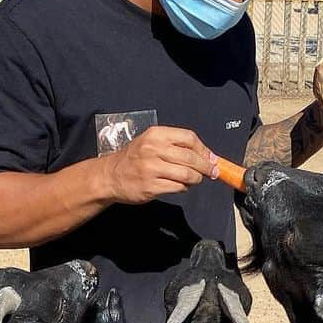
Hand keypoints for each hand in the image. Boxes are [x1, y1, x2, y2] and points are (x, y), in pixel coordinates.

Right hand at [101, 126, 217, 203]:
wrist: (110, 176)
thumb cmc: (134, 159)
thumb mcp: (151, 142)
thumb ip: (175, 145)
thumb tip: (205, 155)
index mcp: (155, 135)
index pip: (188, 138)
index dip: (204, 149)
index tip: (211, 158)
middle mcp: (153, 150)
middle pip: (190, 157)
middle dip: (206, 167)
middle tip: (212, 172)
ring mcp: (151, 169)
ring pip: (186, 174)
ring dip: (196, 179)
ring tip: (195, 180)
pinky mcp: (151, 186)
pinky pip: (177, 188)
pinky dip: (184, 188)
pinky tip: (181, 186)